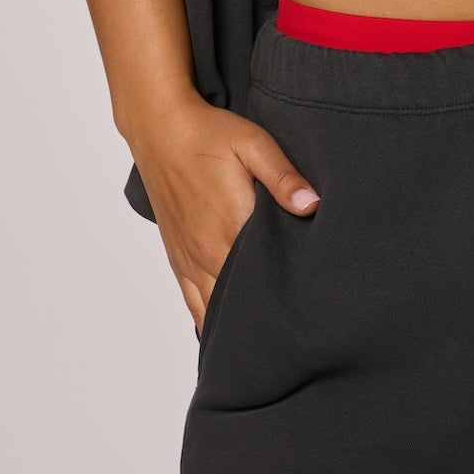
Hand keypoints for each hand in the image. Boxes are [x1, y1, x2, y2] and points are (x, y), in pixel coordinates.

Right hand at [126, 92, 320, 338]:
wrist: (161, 129)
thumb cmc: (209, 135)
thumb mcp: (254, 144)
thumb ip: (284, 178)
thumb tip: (312, 205)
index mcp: (230, 226)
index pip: (265, 277)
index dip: (289, 294)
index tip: (313, 309)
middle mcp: (207, 252)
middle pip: (241, 302)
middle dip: (268, 317)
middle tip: (299, 334)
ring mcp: (190, 259)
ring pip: (214, 311)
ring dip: (239, 325)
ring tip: (267, 344)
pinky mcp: (178, 258)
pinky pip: (192, 304)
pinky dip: (209, 322)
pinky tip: (226, 337)